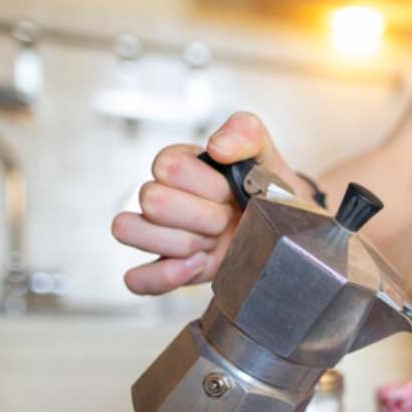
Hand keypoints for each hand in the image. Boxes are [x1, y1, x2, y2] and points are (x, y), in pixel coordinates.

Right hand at [112, 111, 307, 294]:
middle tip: (226, 218)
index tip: (232, 191)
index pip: (168, 168)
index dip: (207, 185)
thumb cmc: (266, 187)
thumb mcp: (264, 152)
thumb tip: (217, 146)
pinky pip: (137, 279)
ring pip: (129, 230)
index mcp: (178, 164)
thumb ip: (245, 132)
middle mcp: (161, 197)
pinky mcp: (167, 269)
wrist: (282, 225)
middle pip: (151, 201)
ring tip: (213, 241)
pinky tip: (198, 264)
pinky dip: (164, 276)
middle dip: (202, 215)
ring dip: (183, 241)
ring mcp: (160, 235)